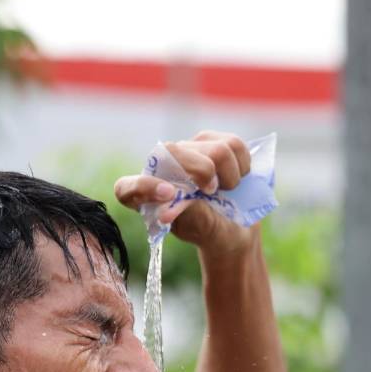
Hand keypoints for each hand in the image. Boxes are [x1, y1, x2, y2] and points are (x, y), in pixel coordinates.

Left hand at [114, 131, 256, 252]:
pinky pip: (234, 144)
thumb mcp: (197, 228)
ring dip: (230, 176)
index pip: (127, 188)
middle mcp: (162, 167)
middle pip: (174, 151)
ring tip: (227, 190)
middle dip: (201, 170)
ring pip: (216, 150)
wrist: (233, 227)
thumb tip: (171, 207)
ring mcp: (188, 150)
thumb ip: (186, 214)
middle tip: (213, 191)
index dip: (143, 186)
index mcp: (146, 195)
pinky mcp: (212, 141)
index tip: (169, 194)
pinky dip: (243, 166)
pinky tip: (238, 177)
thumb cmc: (209, 230)